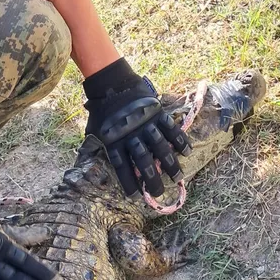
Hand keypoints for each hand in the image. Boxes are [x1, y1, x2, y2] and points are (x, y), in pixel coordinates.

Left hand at [84, 58, 191, 197]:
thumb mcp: (94, 131)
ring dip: (170, 164)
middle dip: (152, 179)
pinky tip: (187, 152)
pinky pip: (171, 129)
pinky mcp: (157, 113)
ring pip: (160, 148)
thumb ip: (99, 148)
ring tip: (177, 178)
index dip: (128, 182)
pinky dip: (180, 140)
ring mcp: (146, 124)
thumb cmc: (102, 111)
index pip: (122, 166)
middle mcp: (131, 135)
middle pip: (143, 161)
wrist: (112, 83)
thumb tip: (92, 167)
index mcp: (114, 141)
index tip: (134, 196)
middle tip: (159, 193)